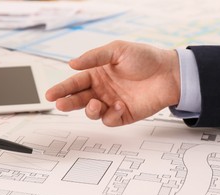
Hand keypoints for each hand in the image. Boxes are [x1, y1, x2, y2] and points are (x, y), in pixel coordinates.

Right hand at [45, 40, 180, 126]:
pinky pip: (109, 119)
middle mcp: (101, 90)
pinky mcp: (122, 115)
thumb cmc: (145, 59)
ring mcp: (111, 103)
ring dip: (89, 110)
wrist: (169, 74)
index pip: (75, 82)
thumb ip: (93, 57)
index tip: (50, 94)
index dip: (62, 88)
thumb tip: (71, 64)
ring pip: (91, 112)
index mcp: (97, 74)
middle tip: (60, 103)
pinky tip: (119, 105)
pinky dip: (111, 114)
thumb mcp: (117, 50)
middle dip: (67, 102)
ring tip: (95, 103)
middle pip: (79, 99)